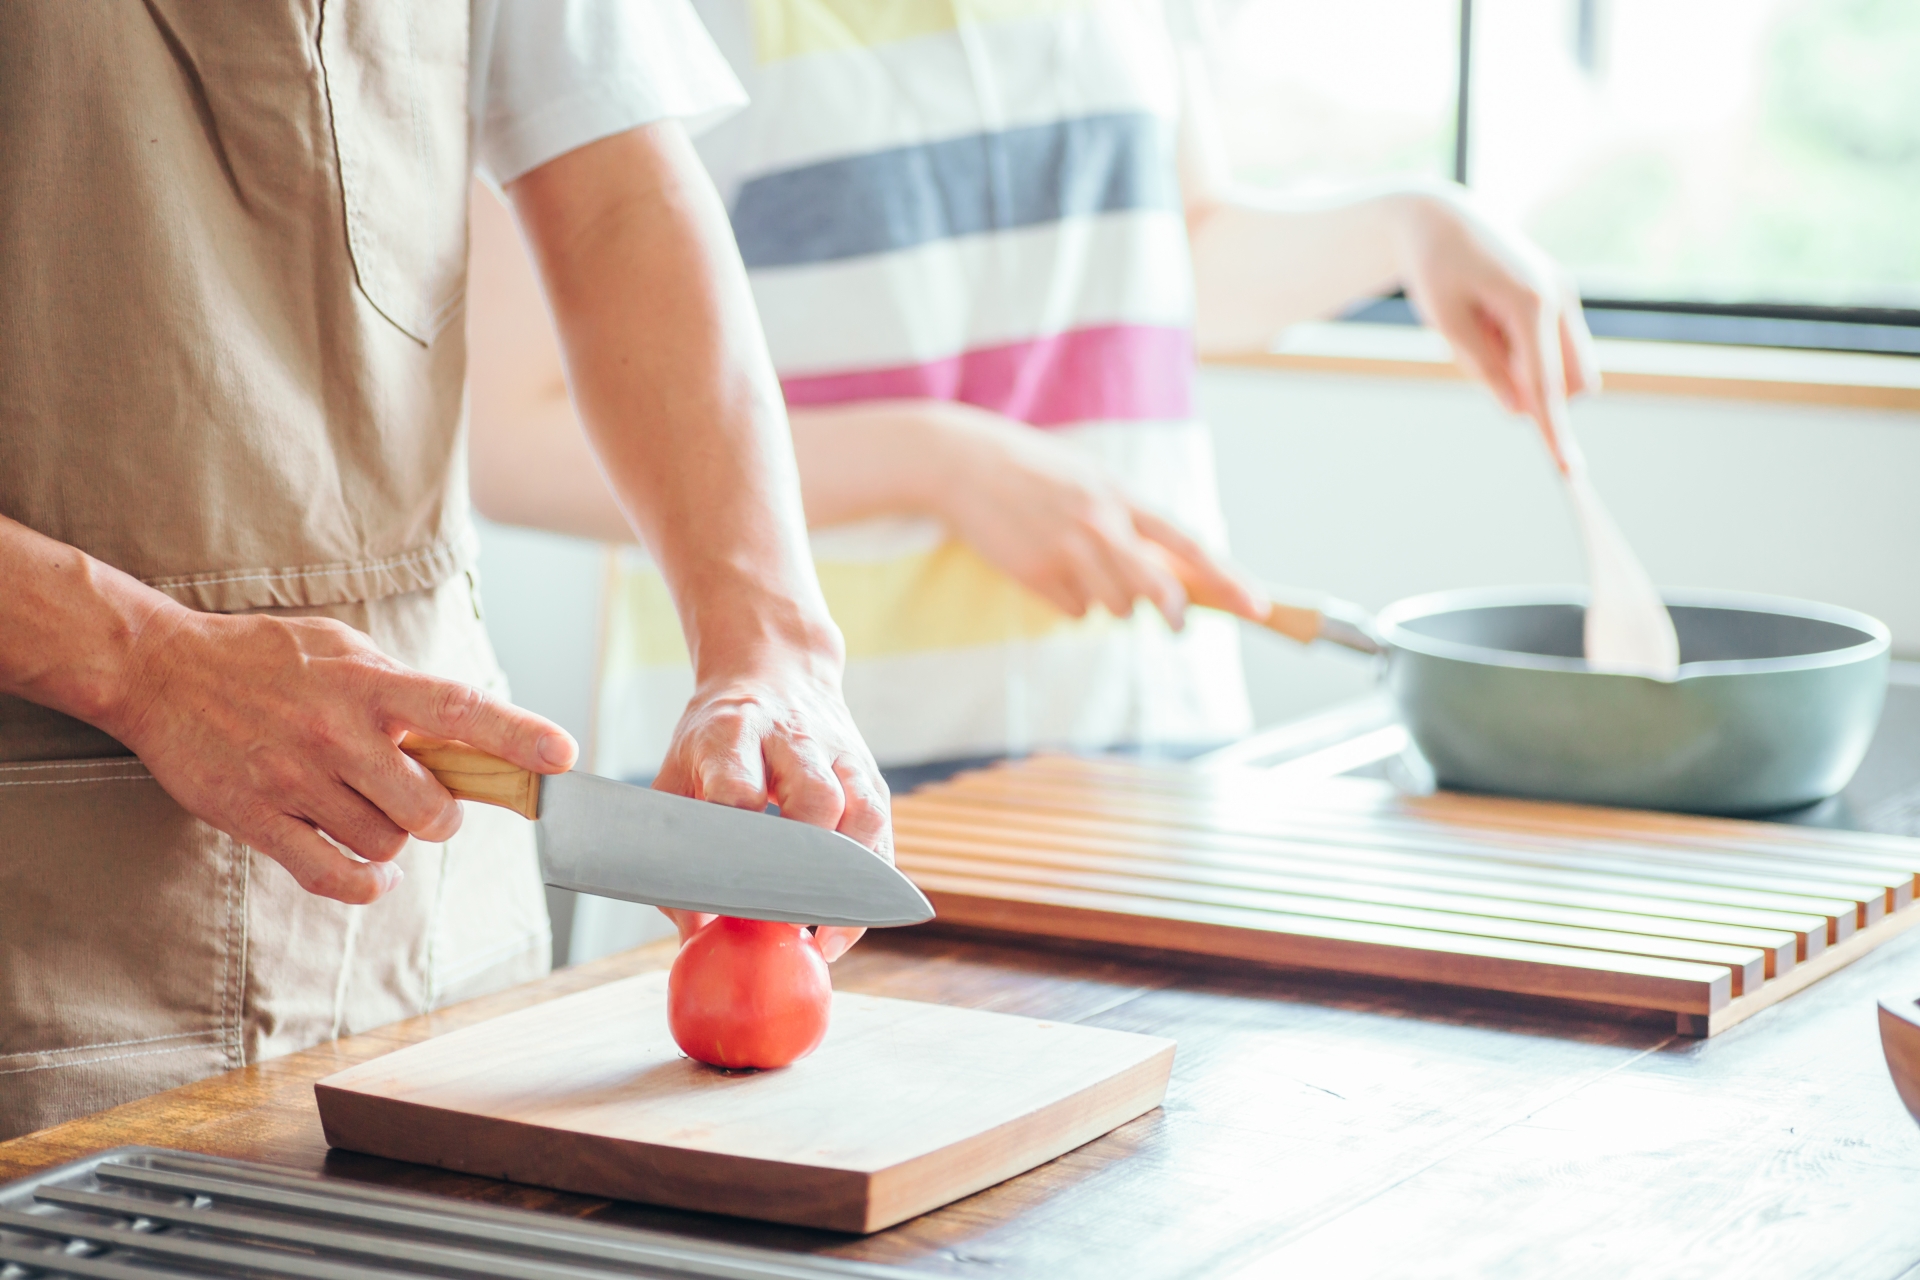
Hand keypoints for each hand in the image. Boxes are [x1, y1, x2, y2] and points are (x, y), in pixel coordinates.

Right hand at [101, 606, 576, 903]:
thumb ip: (401, 690)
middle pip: (429, 807)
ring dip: (395, 841)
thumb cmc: (264, 658)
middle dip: (444, 816)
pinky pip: (333, 875)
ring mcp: (295, 779)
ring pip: (385, 844)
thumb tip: (464, 732)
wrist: (160, 671)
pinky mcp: (256, 817)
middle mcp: (336, 732)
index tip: (563, 756)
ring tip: (373, 814)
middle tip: (430, 804)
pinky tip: (373, 875)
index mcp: (367, 683)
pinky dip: (366, 886)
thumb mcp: (343, 649)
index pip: (459, 709)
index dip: (517, 735)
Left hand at [651, 649, 889, 962]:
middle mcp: (793, 739)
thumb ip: (675, 852)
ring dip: (848, 878)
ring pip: (861, 812)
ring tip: (827, 935)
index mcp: (732, 734)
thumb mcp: (676, 774)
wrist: (774, 669)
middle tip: (783, 925)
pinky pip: (881, 830)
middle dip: (805, 867)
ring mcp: (839, 754)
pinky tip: (848, 922)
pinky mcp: (869, 774)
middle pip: (814, 798)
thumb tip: (695, 938)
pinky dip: (870, 881)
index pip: (738, 787)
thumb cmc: (717, 738)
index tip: (728, 896)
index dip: (737, 844)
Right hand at [924, 403, 1267, 625]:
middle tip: (1178, 627)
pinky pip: (1074, 611)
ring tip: (1084, 569)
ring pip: (1115, 607)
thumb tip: (1166, 576)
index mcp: (1121, 495)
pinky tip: (1050, 572)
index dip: (1226, 578)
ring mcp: (1065, 549)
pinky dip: (1071, 603)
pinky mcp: (1034, 572)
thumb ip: (1128, 522)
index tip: (1256, 605)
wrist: (963, 461)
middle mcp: (1099, 522)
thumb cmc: (1034, 472)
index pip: (1187, 544)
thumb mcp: (1090, 481)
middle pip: (1155, 588)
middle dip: (1173, 614)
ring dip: (1112, 603)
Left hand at [1391, 189, 1600, 471]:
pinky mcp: (1560, 296)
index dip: (1554, 432)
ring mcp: (1564, 296)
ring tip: (1482, 328)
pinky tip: (1492, 319)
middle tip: (1479, 352)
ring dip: (1525, 370)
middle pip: (1567, 383)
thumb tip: (1519, 411)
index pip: (1546, 386)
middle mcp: (1559, 298)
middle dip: (1531, 390)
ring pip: (1563, 369)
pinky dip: (1525, 352)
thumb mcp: (1447, 323)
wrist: (1441, 217)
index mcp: (1530, 303)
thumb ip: (1485, 368)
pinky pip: (1552, 348)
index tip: (1569, 471)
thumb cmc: (1436, 268)